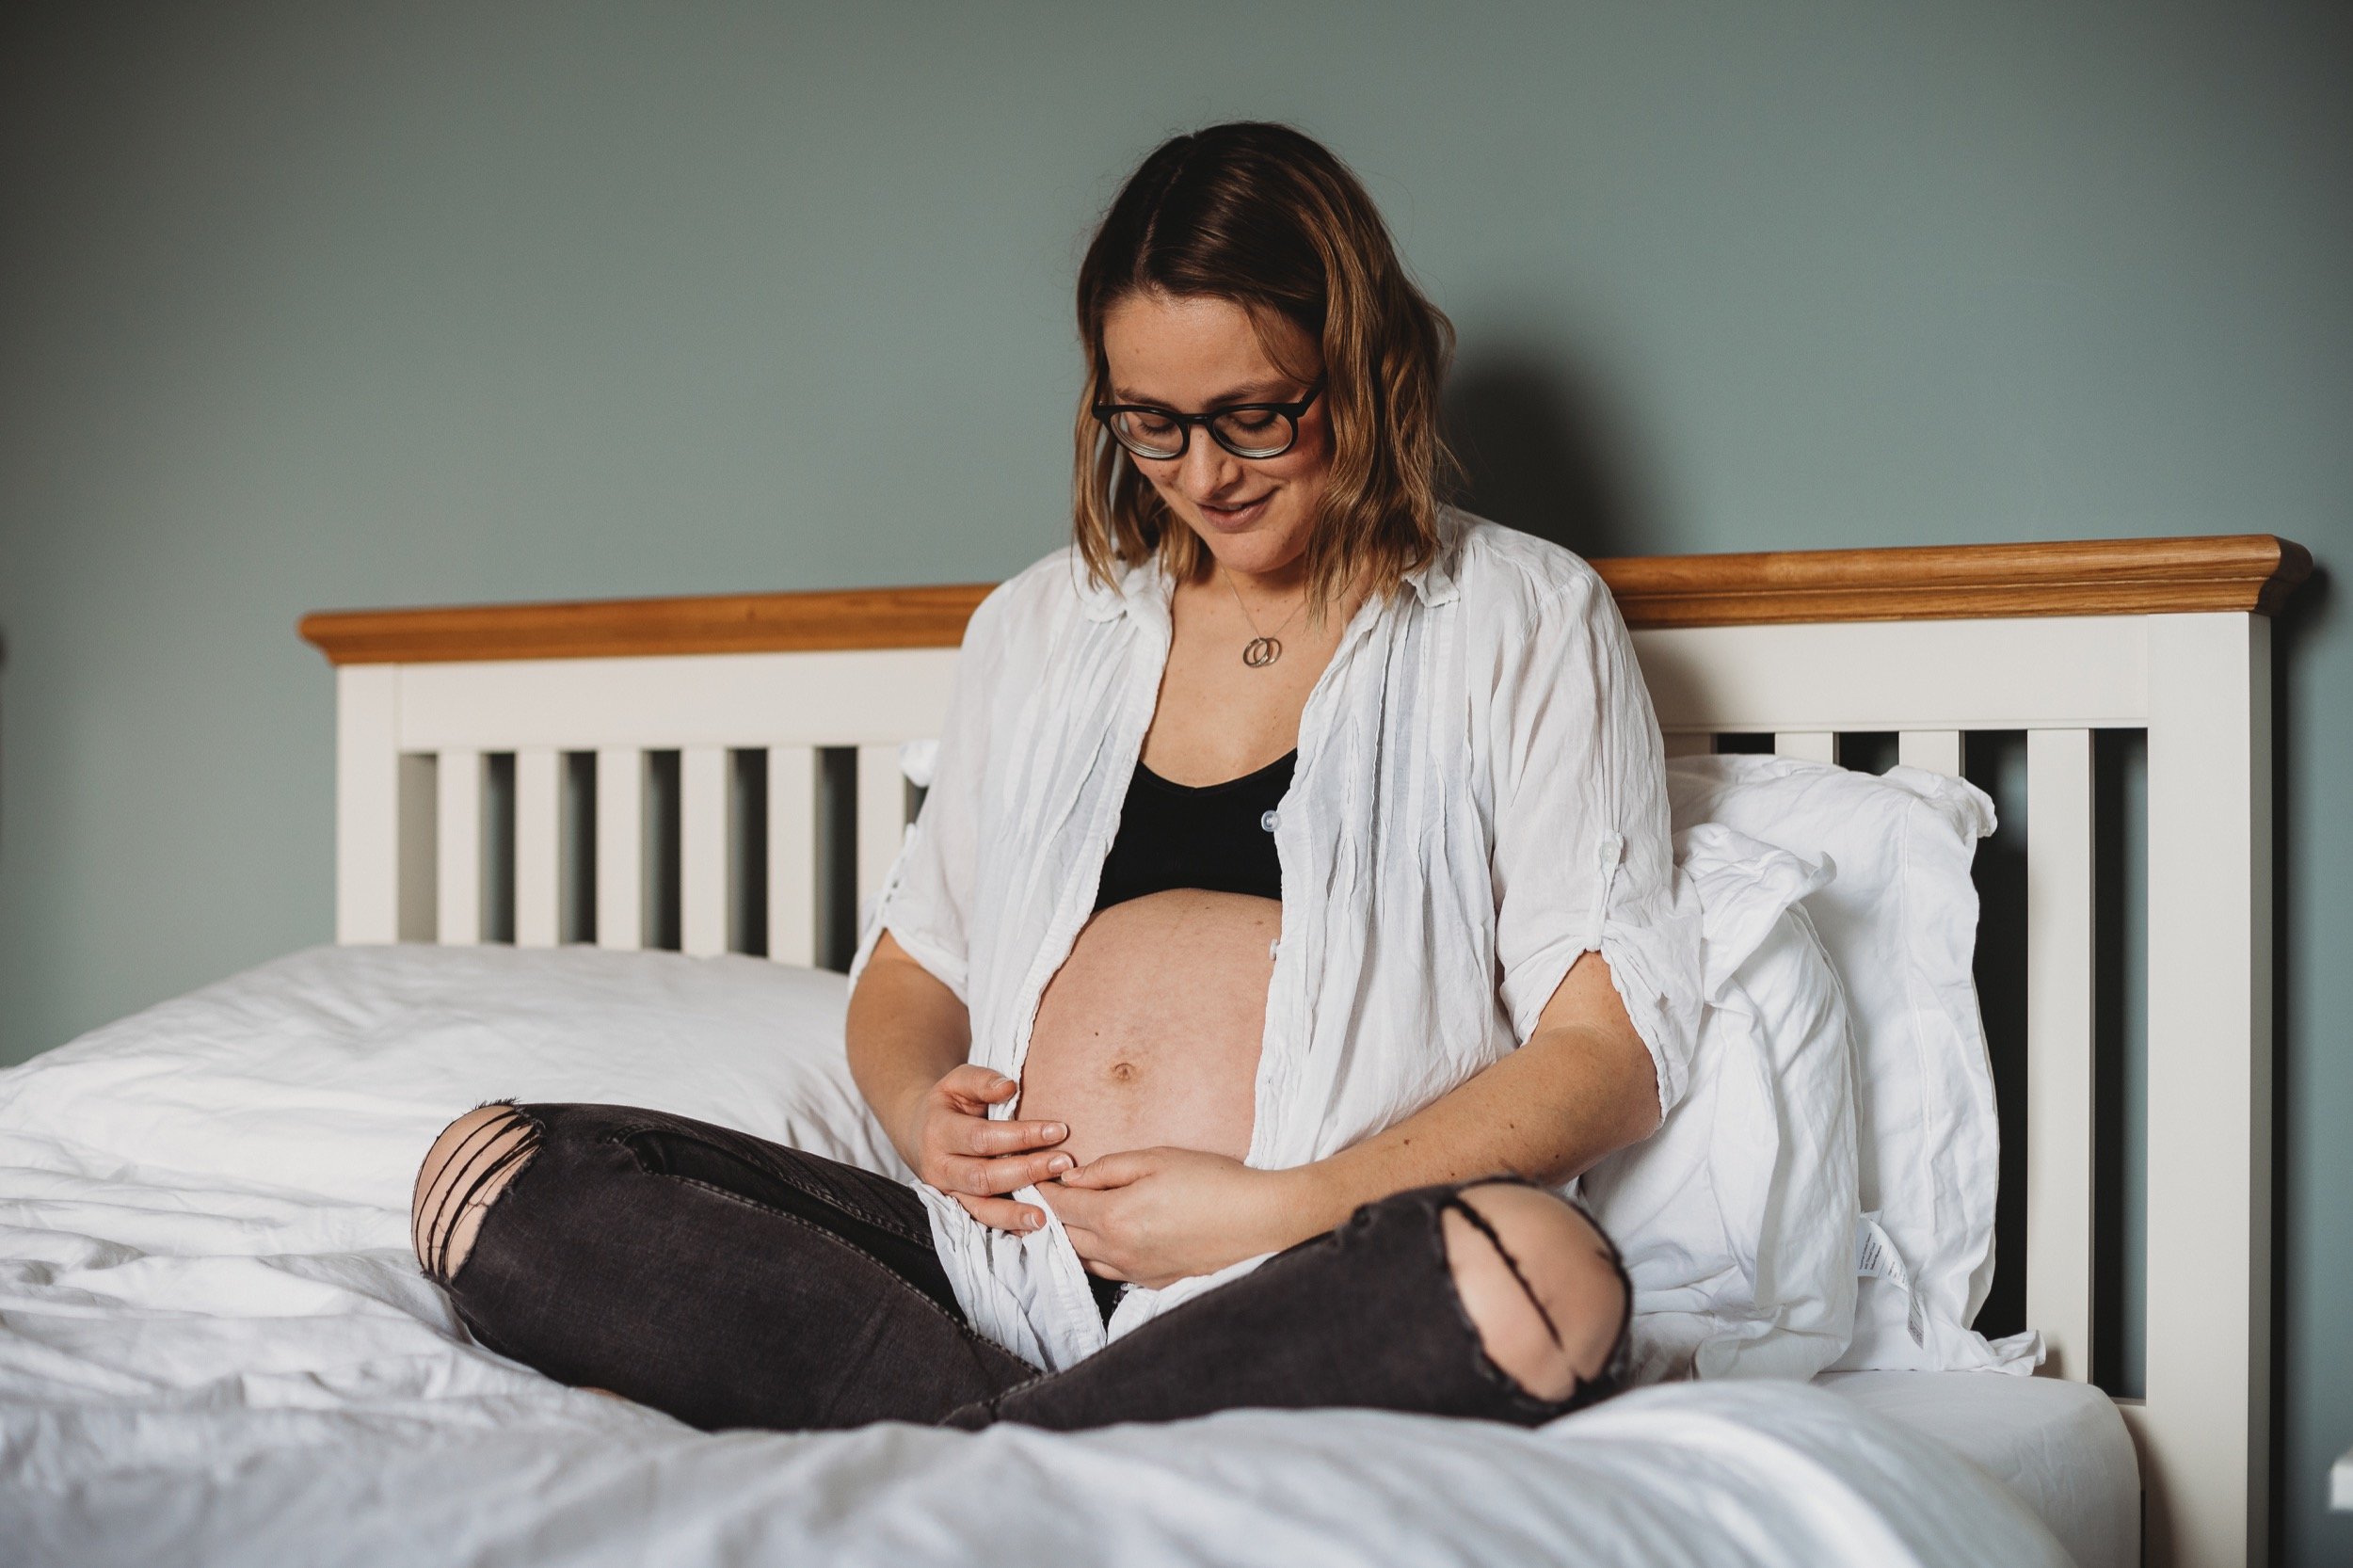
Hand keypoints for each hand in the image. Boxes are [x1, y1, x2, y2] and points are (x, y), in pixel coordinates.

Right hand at [901, 1065, 1072, 1233]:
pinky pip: (981, 1222)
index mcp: (938, 1131)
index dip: (1020, 1136)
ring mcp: (946, 1193)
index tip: (1058, 1130)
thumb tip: (1009, 1087)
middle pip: (983, 1176)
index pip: (982, 1137)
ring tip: (1047, 1215)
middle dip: (1026, 1171)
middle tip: (1063, 1163)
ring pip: (980, 1208)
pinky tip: (1031, 1228)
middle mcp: (939, 1167)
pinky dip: (1006, 1227)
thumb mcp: (957, 1082)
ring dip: (1014, 1212)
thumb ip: (982, 1080)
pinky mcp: (956, 1208)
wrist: (917, 1131)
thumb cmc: (948, 1103)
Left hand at [1043, 1147, 1312, 1290]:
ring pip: (1085, 1259)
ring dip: (1074, 1238)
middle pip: (1066, 1236)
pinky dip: (1101, 1255)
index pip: (1060, 1207)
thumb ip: (1107, 1169)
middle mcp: (1119, 1252)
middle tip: (1047, 1195)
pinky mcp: (1155, 1282)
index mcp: (1115, 1217)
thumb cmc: (1211, 1179)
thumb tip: (1071, 1178)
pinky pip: (1112, 1272)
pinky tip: (1109, 1237)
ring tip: (1074, 1216)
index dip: (1042, 1191)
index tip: (1032, 1177)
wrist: (1258, 1218)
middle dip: (1053, 1215)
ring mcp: (1137, 1271)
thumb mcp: (1156, 1158)